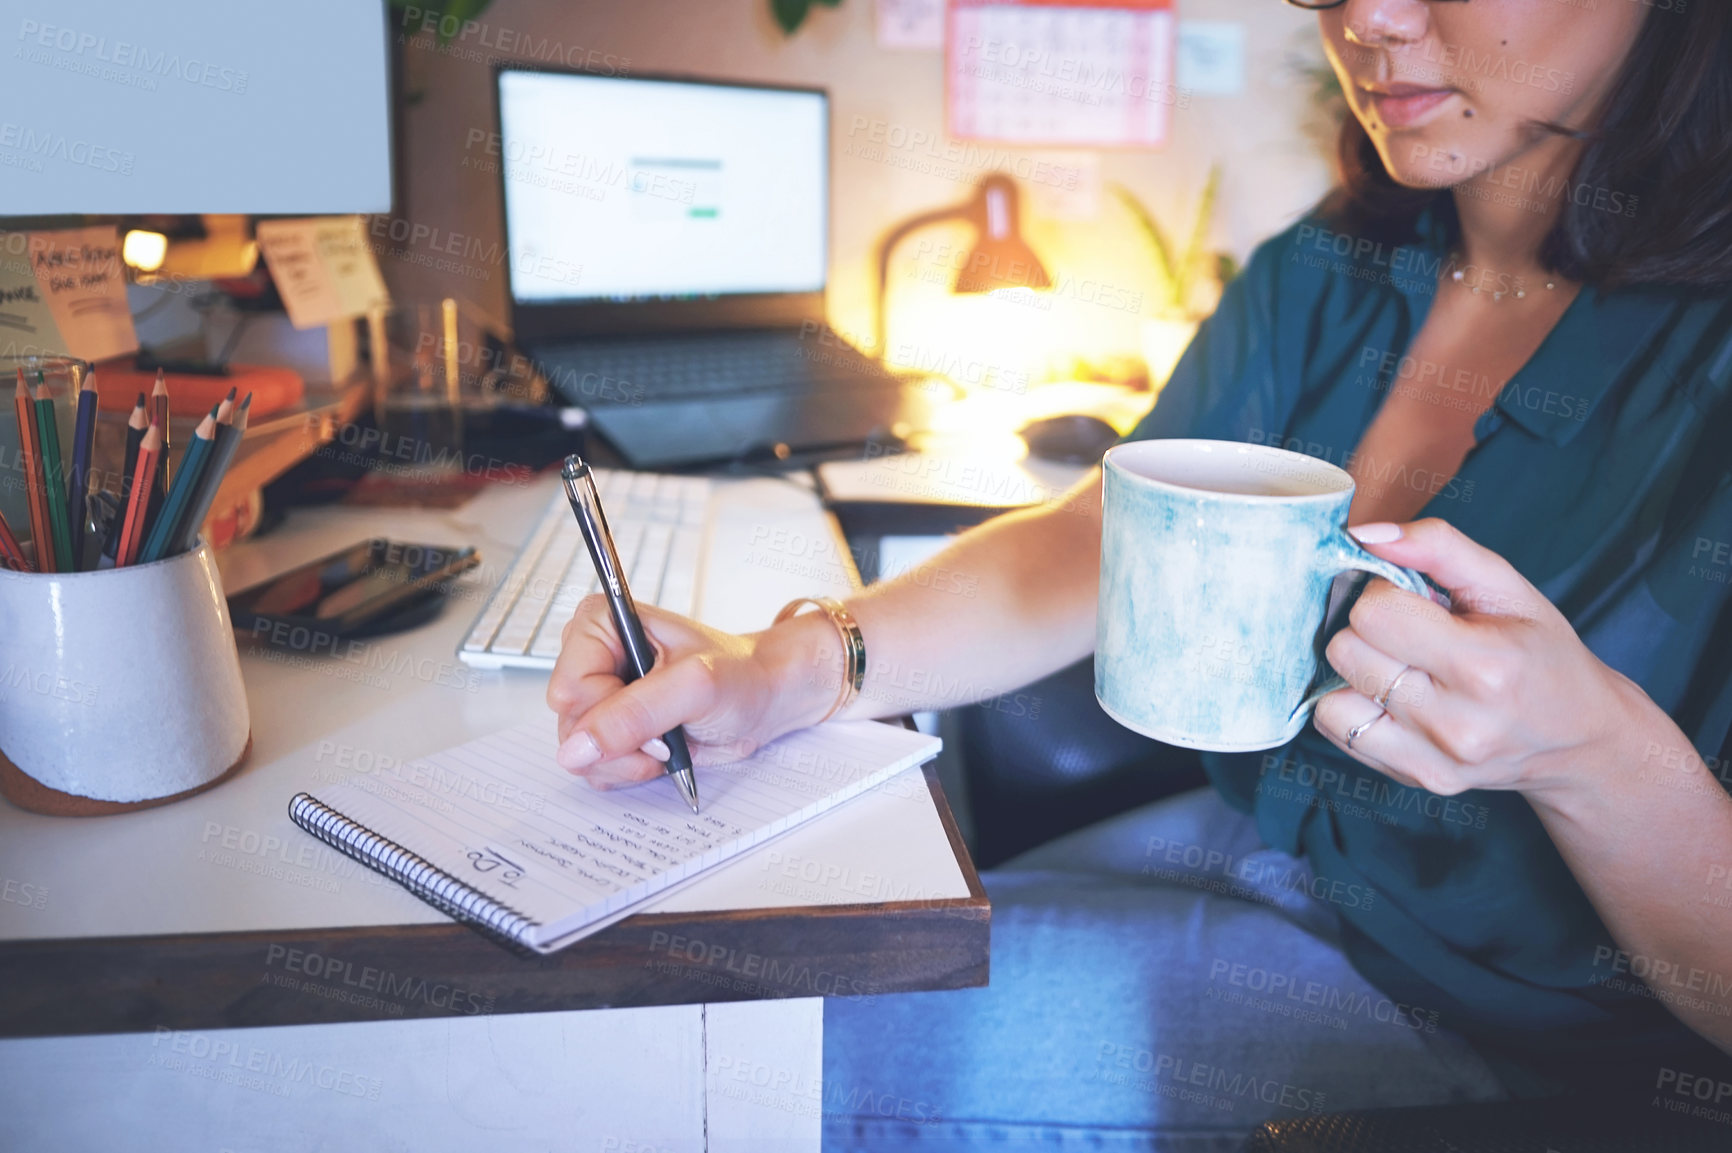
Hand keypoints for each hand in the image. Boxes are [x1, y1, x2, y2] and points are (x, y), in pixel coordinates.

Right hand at [546, 595, 822, 790]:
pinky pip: (595, 765)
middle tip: (666, 736)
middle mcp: (593, 657)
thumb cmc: (740, 676)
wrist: (764, 698)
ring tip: (667, 744)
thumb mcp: (694, 687)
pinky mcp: (611, 727)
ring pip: (579, 752)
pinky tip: (661, 753)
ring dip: (626, 761)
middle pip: (569, 724)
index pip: (568, 689)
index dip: (609, 715)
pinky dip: (629, 769)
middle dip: (620, 743)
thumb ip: (635, 713)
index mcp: (602, 625)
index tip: (656, 716)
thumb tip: (576, 747)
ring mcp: (600, 695)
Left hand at [1313, 518, 1642, 798]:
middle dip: (1367, 629)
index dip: (1383, 593)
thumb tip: (1363, 535)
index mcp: (1485, 666)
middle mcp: (1457, 721)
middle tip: (1407, 632)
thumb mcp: (1507, 586)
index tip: (1413, 599)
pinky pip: (1337, 730)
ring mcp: (1433, 758)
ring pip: (1332, 696)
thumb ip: (1438, 547)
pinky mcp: (1416, 779)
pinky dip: (1351, 706)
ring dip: (1357, 671)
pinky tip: (1391, 697)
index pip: (1374, 612)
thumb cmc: (1541, 654)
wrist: (1579, 738)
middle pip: (1347, 651)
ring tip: (1400, 666)